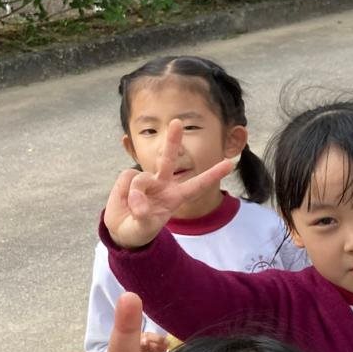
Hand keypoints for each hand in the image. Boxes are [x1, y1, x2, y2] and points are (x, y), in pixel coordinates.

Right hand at [104, 119, 232, 248]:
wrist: (122, 229)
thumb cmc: (140, 229)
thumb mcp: (144, 228)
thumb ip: (143, 214)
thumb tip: (137, 199)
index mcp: (175, 197)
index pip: (197, 185)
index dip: (212, 174)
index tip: (230, 164)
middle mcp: (163, 184)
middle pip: (169, 159)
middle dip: (172, 140)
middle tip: (177, 122)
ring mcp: (146, 180)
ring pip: (142, 177)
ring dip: (137, 194)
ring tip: (135, 209)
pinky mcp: (128, 178)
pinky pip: (127, 181)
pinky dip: (125, 193)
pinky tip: (125, 201)